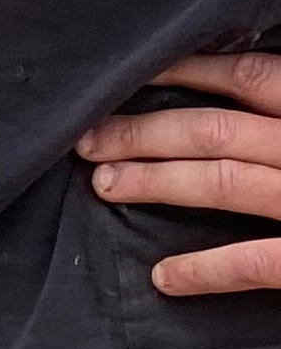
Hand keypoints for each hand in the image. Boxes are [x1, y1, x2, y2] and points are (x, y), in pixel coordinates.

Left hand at [77, 52, 280, 296]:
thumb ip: (280, 118)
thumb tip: (236, 107)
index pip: (248, 77)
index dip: (185, 71)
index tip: (125, 75)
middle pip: (217, 130)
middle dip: (143, 134)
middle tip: (86, 141)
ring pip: (225, 183)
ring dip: (156, 183)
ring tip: (103, 185)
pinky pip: (255, 261)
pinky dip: (206, 269)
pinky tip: (164, 278)